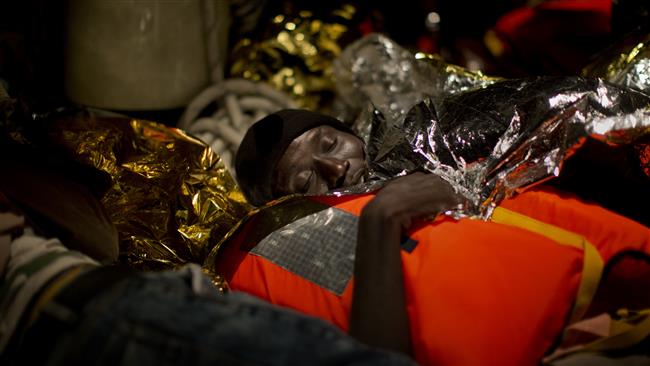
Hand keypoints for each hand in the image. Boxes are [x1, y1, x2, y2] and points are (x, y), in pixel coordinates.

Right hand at [350, 172, 463, 354]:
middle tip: (460, 194)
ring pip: (417, 191)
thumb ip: (404, 220)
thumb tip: (426, 209)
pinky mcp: (386, 217)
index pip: (406, 182)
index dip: (430, 183)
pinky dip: (436, 202)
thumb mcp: (395, 238)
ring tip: (461, 200)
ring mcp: (377, 209)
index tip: (450, 188)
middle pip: (413, 182)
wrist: (374, 288)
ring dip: (443, 193)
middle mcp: (373, 203)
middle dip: (439, 186)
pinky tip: (451, 206)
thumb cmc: (388, 268)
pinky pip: (416, 203)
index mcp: (374, 205)